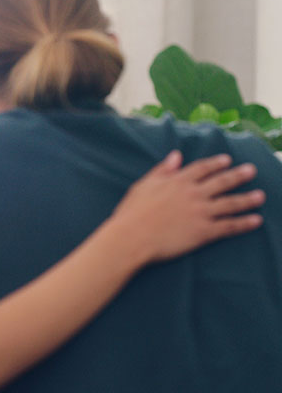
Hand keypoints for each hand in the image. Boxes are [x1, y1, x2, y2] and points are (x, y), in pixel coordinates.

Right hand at [110, 150, 264, 262]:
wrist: (132, 237)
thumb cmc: (132, 212)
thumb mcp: (144, 185)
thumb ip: (162, 170)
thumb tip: (176, 155)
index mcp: (178, 181)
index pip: (202, 168)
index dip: (216, 163)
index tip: (226, 160)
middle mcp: (193, 193)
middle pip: (222, 182)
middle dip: (238, 175)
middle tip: (252, 170)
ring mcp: (201, 212)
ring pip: (230, 203)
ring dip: (247, 199)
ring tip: (260, 196)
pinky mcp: (204, 231)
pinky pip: (229, 226)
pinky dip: (244, 223)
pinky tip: (256, 221)